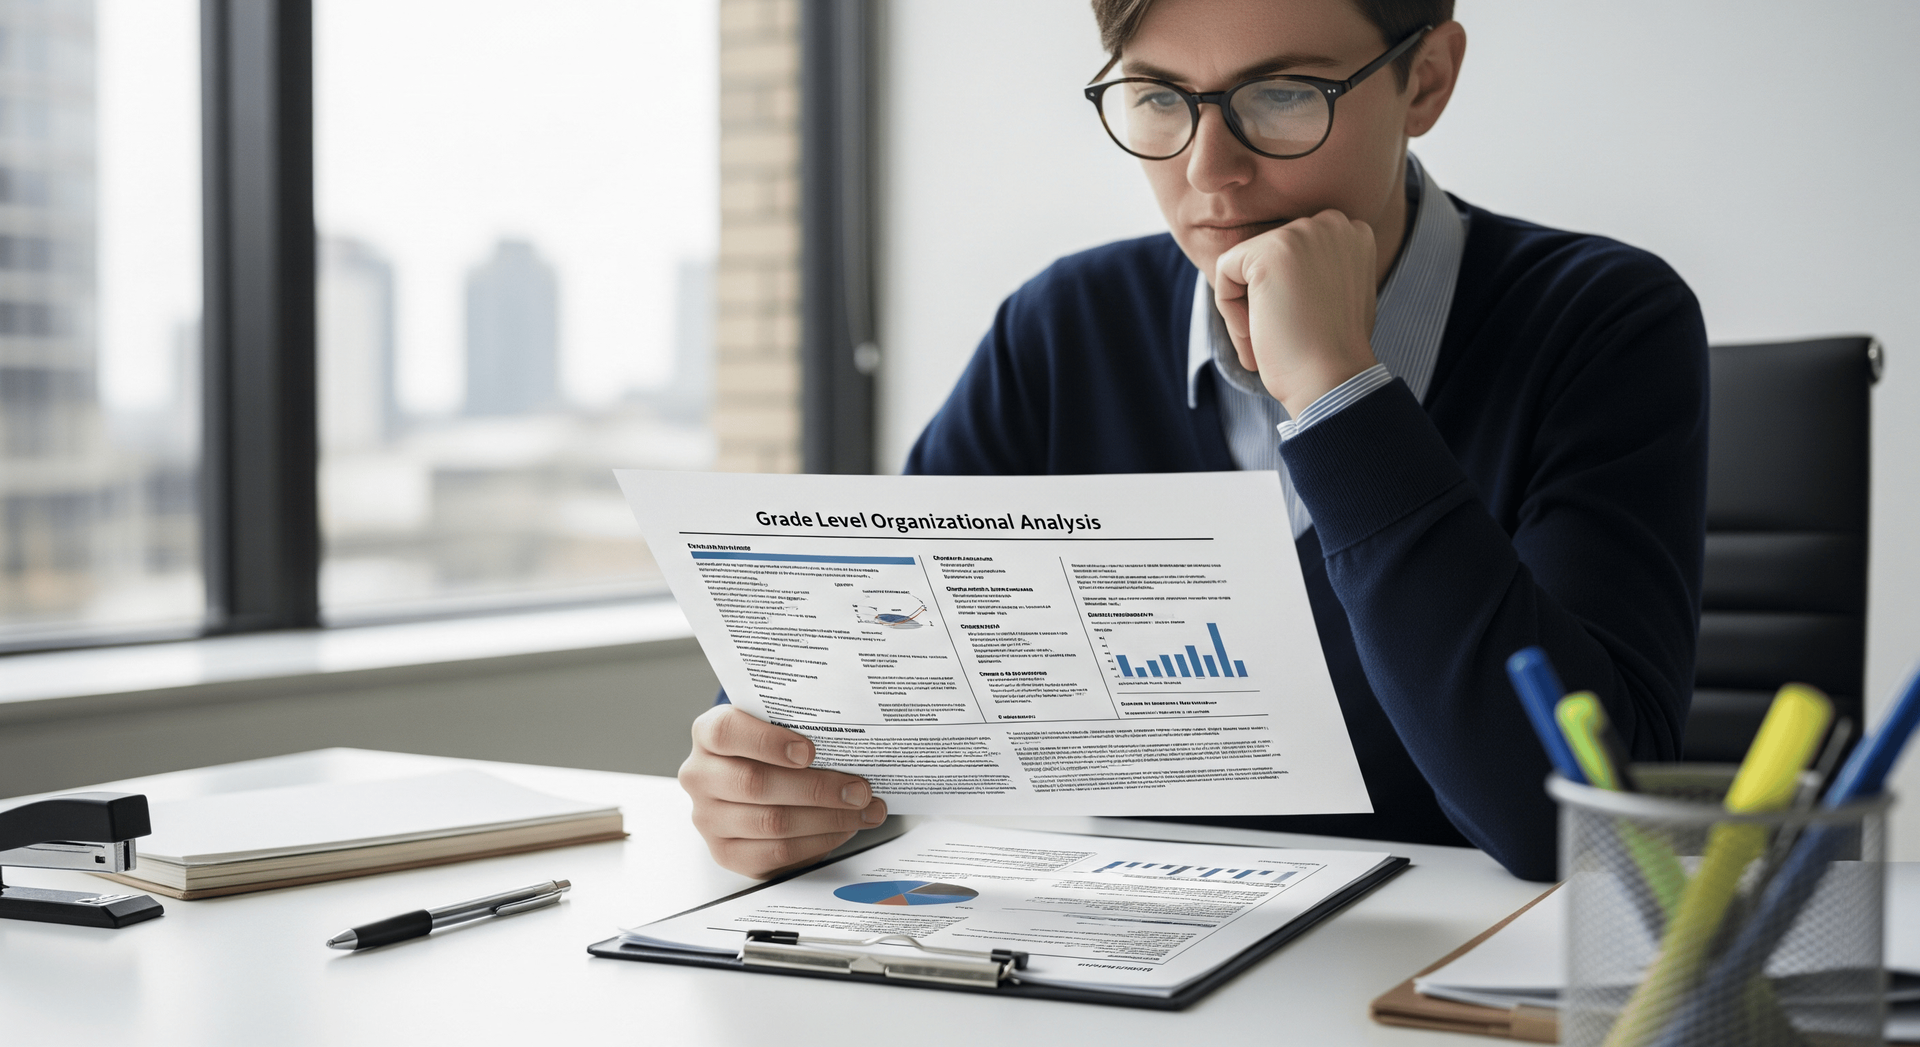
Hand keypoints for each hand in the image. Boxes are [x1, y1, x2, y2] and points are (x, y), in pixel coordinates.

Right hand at [679, 705, 888, 877]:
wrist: (753, 783)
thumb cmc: (771, 749)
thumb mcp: (774, 726)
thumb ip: (797, 726)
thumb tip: (850, 741)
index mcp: (708, 734)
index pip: (726, 732)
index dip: (768, 742)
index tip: (809, 751)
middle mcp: (701, 776)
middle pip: (756, 783)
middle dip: (817, 788)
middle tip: (859, 789)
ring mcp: (709, 818)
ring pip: (772, 822)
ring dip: (827, 818)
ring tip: (862, 811)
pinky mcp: (727, 853)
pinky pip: (777, 853)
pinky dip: (818, 842)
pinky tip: (842, 829)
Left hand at [1212, 210, 1379, 416]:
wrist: (1333, 379)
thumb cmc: (1334, 351)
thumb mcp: (1339, 295)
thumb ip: (1319, 268)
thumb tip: (1282, 267)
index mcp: (1353, 232)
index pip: (1294, 251)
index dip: (1289, 291)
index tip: (1301, 326)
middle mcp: (1332, 222)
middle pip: (1267, 254)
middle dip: (1264, 298)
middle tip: (1282, 338)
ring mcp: (1301, 233)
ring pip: (1244, 264)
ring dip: (1247, 307)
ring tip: (1271, 339)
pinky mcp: (1269, 251)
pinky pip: (1224, 271)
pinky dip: (1230, 309)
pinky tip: (1258, 333)